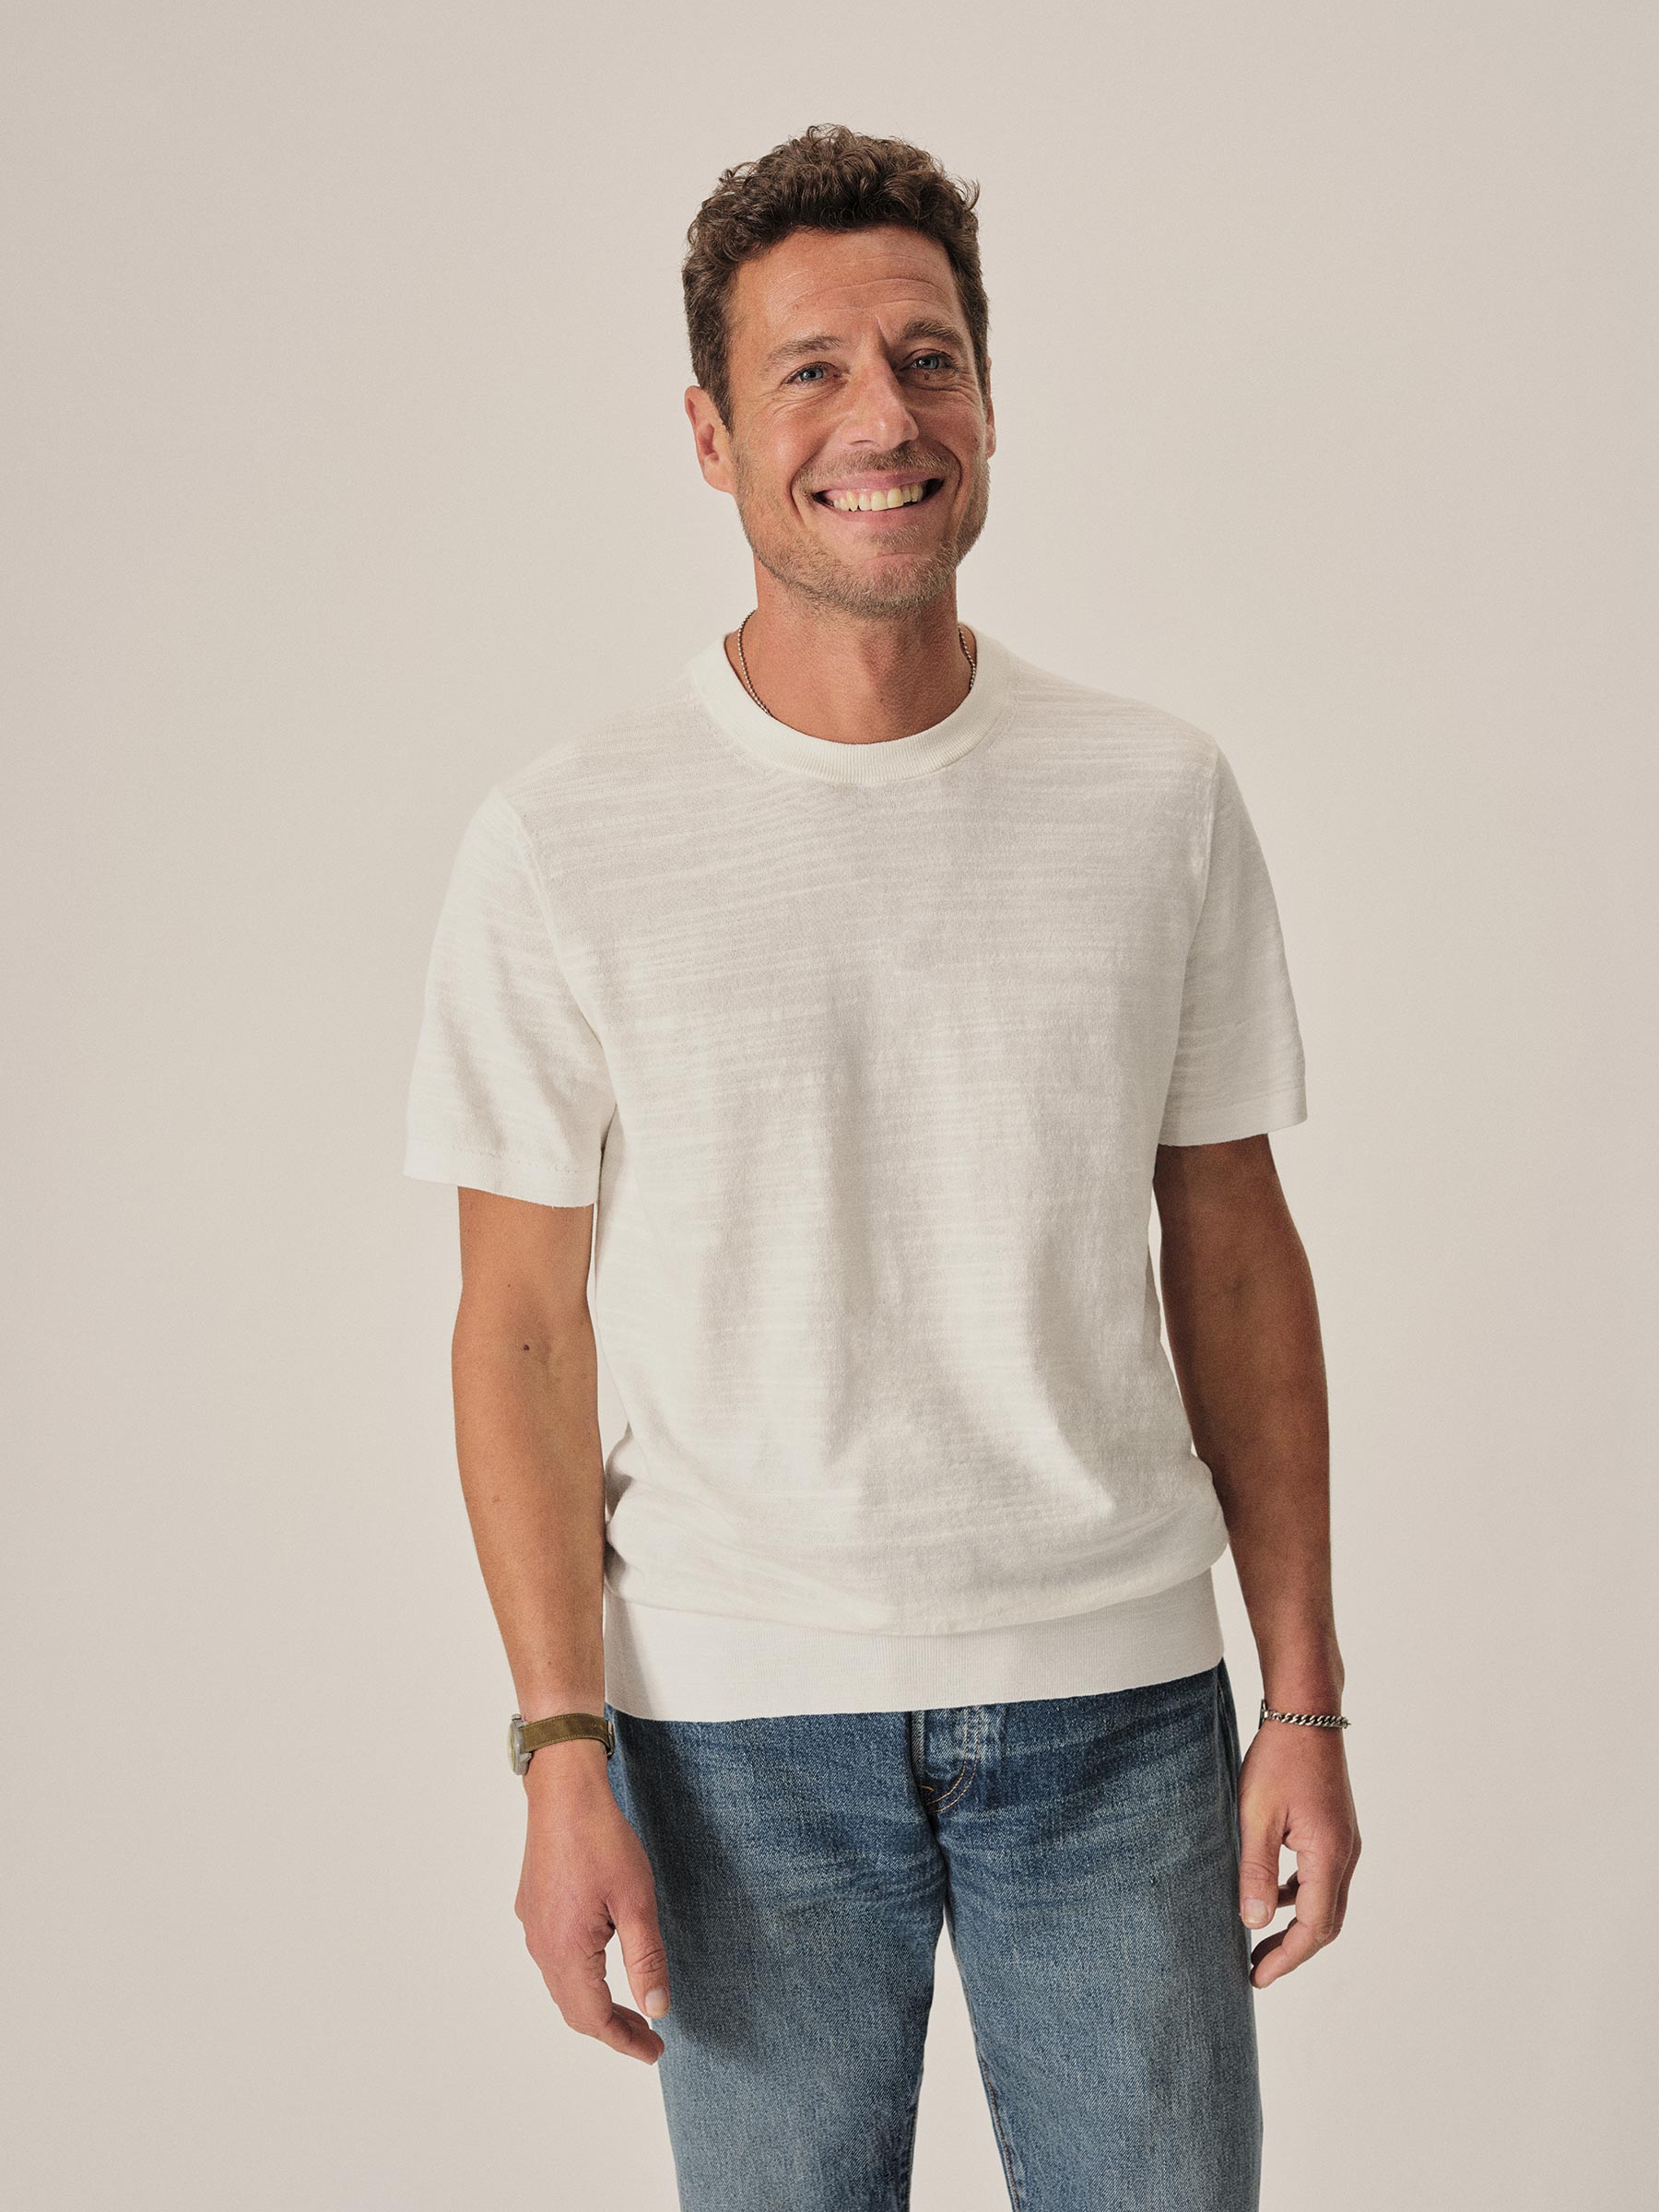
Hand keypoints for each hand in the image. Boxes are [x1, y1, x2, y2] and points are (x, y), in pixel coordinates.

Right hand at [515, 1748, 671, 2062]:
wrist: (563, 1791)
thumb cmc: (601, 1840)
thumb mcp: (635, 1900)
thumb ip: (645, 1958)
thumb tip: (658, 2009)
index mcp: (566, 1950)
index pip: (593, 2018)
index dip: (625, 2041)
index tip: (655, 2052)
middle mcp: (542, 1945)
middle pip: (574, 2009)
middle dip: (612, 2027)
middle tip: (649, 2037)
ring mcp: (533, 1926)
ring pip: (562, 1985)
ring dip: (595, 2003)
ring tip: (631, 2008)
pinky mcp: (533, 1907)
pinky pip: (554, 1959)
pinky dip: (580, 1977)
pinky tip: (603, 1965)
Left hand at [1236, 1720, 1360, 1987]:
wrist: (1306, 1712)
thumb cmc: (1278, 1758)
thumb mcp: (1256, 1815)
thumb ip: (1256, 1870)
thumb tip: (1255, 1924)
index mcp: (1328, 1855)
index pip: (1313, 1927)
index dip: (1286, 1958)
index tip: (1258, 1978)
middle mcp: (1346, 1854)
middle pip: (1326, 1923)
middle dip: (1293, 1950)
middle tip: (1257, 1970)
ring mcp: (1345, 1842)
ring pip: (1326, 1901)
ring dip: (1298, 1925)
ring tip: (1260, 1940)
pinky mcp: (1337, 1830)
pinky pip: (1323, 1878)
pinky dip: (1301, 1896)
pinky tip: (1272, 1894)